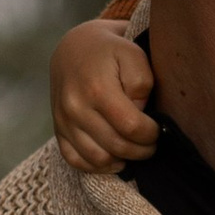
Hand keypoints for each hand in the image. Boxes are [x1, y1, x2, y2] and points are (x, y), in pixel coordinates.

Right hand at [51, 12, 158, 173]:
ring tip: (133, 149)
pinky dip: (96, 166)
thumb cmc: (110, 51)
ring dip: (121, 160)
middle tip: (151, 144)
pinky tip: (113, 159)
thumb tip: (139, 113)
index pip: (131, 127)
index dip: (151, 134)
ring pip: (97, 159)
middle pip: (116, 146)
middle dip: (141, 150)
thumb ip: (141, 83)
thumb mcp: (132, 54)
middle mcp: (76, 108)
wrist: (74, 48)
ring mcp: (64, 121)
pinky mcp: (57, 129)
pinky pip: (74, 161)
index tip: (157, 129)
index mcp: (97, 89)